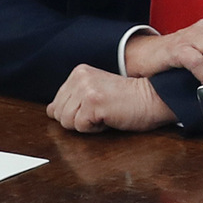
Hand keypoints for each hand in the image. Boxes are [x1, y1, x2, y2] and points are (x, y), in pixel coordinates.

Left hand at [47, 65, 177, 131]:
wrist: (152, 99)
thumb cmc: (128, 100)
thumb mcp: (95, 93)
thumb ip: (72, 99)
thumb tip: (50, 111)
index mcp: (79, 72)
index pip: (56, 104)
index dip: (75, 114)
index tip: (95, 107)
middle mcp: (80, 77)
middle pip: (59, 114)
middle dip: (78, 120)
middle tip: (101, 111)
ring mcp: (85, 88)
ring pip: (67, 122)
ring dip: (86, 125)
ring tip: (104, 113)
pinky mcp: (93, 102)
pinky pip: (80, 127)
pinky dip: (95, 129)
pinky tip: (108, 117)